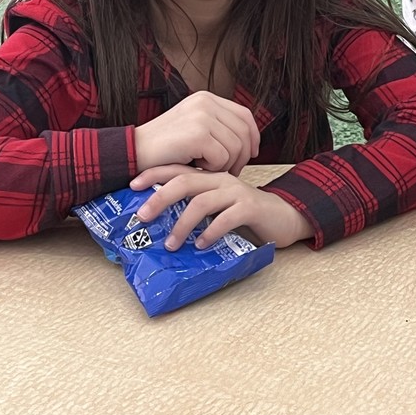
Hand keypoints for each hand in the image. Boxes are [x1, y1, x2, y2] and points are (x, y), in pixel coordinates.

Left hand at [132, 165, 312, 249]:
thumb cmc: (246, 213)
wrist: (283, 216)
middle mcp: (221, 180)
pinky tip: (201, 245)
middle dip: (160, 198)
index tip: (132, 185)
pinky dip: (210, 232)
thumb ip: (195, 205)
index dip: (154, 174)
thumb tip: (160, 221)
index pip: (178, 170)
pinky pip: (226, 218)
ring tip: (171, 243)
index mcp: (211, 177)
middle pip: (185, 182)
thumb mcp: (217, 206)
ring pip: (202, 202)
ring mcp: (236, 192)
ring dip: (182, 224)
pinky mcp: (250, 207)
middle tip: (142, 216)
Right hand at [133, 91, 259, 175]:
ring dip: (225, 164)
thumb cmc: (164, 147)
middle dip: (242, 156)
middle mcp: (206, 102)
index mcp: (206, 98)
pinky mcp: (197, 134)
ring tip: (207, 168)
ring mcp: (202, 116)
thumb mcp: (193, 128)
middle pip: (244, 132)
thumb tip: (249, 142)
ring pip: (235, 147)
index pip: (244, 114)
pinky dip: (212, 168)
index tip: (252, 153)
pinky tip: (197, 167)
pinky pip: (222, 157)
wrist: (133, 152)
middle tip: (230, 171)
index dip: (253, 135)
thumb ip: (218, 127)